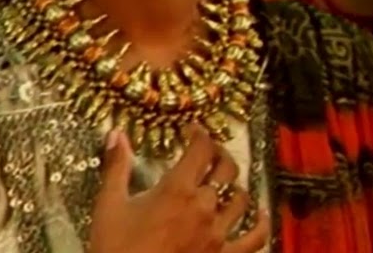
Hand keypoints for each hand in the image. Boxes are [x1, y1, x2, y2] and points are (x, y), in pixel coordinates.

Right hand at [88, 127, 267, 252]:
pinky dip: (262, 224)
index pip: (201, 149)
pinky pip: (254, 239)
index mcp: (177, 190)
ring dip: (234, 187)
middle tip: (209, 153)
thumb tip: (116, 134)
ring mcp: (217, 233)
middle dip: (219, 155)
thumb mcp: (109, 206)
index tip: (192, 131)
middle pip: (226, 170)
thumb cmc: (115, 249)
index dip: (200, 134)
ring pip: (241, 199)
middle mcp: (204, 207)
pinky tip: (262, 215)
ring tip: (227, 182)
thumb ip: (117, 167)